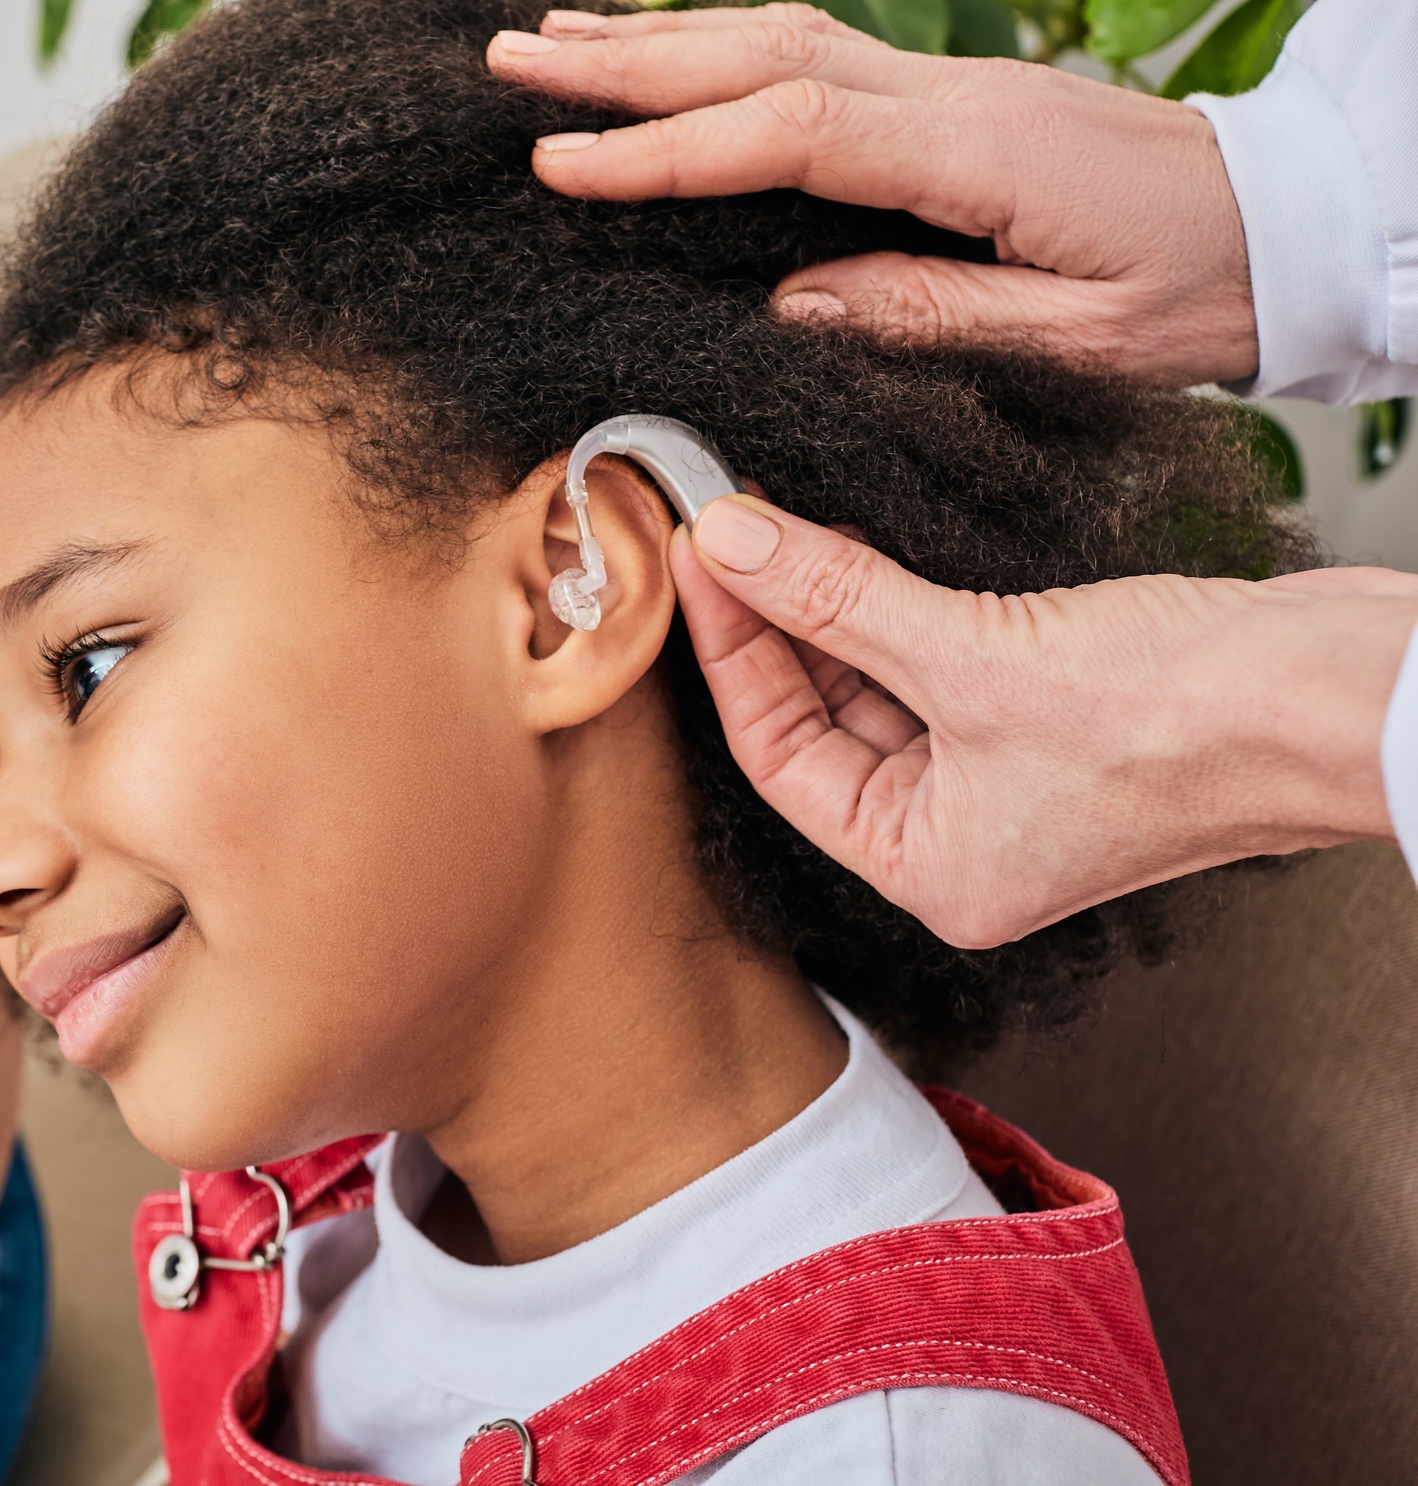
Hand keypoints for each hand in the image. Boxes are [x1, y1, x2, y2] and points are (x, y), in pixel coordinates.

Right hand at [488, 5, 1258, 386]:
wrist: (1292, 223)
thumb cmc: (1195, 290)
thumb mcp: (1072, 337)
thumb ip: (927, 316)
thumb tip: (786, 306)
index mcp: (971, 154)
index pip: (785, 132)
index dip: (666, 148)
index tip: (562, 162)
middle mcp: (948, 97)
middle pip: (760, 52)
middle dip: (626, 60)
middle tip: (510, 63)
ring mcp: (949, 86)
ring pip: (778, 36)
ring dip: (660, 38)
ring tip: (555, 42)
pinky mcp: (950, 100)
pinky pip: (814, 56)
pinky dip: (727, 49)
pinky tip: (675, 57)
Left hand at [670, 495, 1417, 947]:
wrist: (1343, 690)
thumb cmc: (1189, 721)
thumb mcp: (973, 656)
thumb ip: (839, 598)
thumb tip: (734, 544)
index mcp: (933, 872)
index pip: (781, 760)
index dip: (731, 656)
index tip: (699, 560)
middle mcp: (965, 837)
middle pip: (824, 721)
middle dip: (775, 624)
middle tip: (725, 528)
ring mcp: (1011, 778)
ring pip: (880, 683)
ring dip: (831, 604)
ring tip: (776, 521)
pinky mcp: (1052, 713)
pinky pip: (940, 656)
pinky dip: (896, 602)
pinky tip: (857, 540)